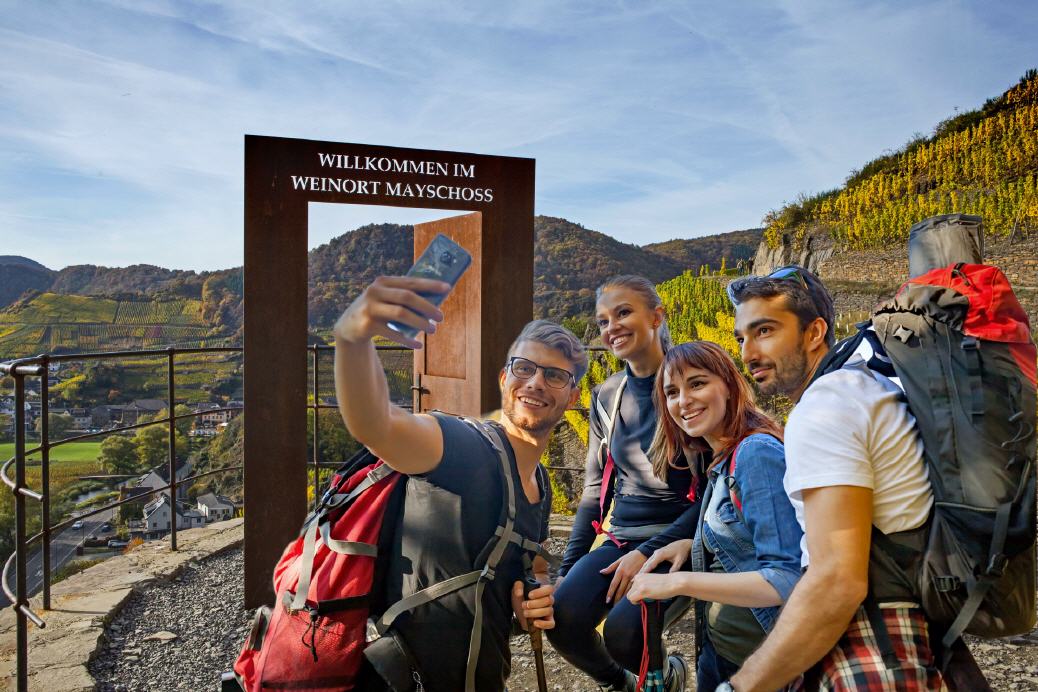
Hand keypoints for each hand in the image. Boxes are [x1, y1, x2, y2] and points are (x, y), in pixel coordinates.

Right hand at [332, 276, 448, 348]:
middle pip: (407, 297)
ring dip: (420, 322)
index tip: (447, 288)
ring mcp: (370, 308)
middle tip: (441, 317)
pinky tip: (417, 345)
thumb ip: (403, 295)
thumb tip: (435, 301)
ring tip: (432, 330)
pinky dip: (407, 340)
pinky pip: (393, 333)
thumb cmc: (376, 310)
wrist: (348, 327)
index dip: (430, 284)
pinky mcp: (367, 325)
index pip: (410, 281)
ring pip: (401, 314)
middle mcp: (375, 292)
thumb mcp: (385, 298)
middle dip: (427, 307)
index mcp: (383, 281)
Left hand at [512, 580, 555, 630]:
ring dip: (535, 613)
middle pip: (549, 600)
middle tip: (524, 605)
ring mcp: (549, 611)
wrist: (519, 610)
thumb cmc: (520, 597)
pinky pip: (551, 624)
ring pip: (549, 611)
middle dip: (534, 604)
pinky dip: (544, 624)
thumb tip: (519, 593)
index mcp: (544, 590)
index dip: (540, 592)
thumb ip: (517, 586)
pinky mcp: (547, 621)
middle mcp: (548, 600)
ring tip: (525, 613)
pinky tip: (535, 623)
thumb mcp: (517, 589)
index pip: (549, 588)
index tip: (529, 595)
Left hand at [600, 550, 647, 602]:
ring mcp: (634, 578)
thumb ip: (610, 567)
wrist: (644, 553)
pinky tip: (629, 599)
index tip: (607, 600)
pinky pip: (634, 589)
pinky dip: (631, 594)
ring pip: (627, 591)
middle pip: (620, 590)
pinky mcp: (640, 579)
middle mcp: (626, 575)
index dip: (610, 593)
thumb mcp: (619, 560)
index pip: (614, 585)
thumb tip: (601, 572)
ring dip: (623, 599)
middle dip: (616, 599)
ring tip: (619, 605)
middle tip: (613, 606)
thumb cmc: (630, 556)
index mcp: (620, 571)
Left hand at [627, 572, 686, 603]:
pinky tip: (645, 601)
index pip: (631, 587)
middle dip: (636, 597)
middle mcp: (637, 578)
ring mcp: (639, 584)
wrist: (674, 582)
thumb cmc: (666, 584)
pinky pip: (632, 599)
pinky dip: (636, 602)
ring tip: (648, 599)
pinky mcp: (642, 590)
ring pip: (629, 596)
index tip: (644, 596)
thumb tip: (636, 596)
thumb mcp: (651, 582)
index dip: (637, 594)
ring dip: (637, 600)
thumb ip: (643, 586)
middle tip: (647, 598)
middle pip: (629, 592)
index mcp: (640, 575)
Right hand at [639, 539, 691, 573]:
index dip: (645, 571)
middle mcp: (656, 553)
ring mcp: (656, 553)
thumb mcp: (680, 560)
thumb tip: (670, 576)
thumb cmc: (682, 552)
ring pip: (647, 562)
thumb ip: (674, 568)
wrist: (684, 544)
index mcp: (660, 554)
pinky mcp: (657, 554)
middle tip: (634, 580)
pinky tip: (644, 572)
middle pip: (646, 563)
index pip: (650, 564)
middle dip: (641, 572)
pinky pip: (650, 561)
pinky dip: (646, 567)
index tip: (639, 578)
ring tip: (637, 578)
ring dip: (642, 569)